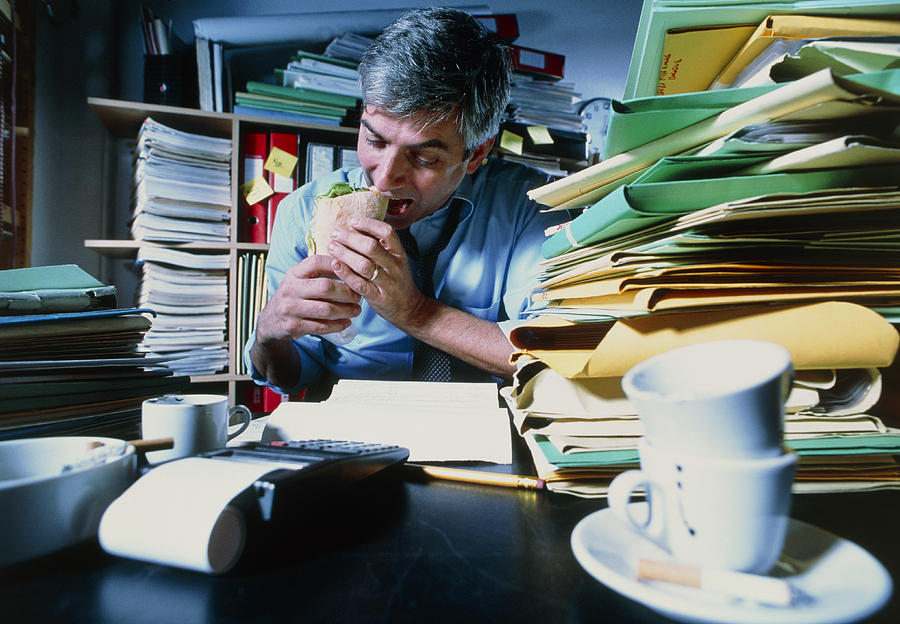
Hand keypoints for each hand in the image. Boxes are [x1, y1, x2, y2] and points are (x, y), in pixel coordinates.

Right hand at [254, 254, 361, 344]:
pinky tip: (346, 322)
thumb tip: (348, 265)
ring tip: (356, 310)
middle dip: (346, 292)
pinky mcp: (293, 326)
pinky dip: (337, 325)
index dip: (336, 265)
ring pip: (326, 309)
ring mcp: (290, 308)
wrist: (270, 322)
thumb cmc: (292, 297)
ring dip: (345, 310)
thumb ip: (317, 273)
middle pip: (325, 287)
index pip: (316, 262)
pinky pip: (321, 326)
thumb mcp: (298, 280)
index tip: (352, 271)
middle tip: (358, 296)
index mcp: (294, 274)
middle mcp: (290, 289)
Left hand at [326, 216, 429, 330]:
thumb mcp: (395, 262)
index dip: (369, 224)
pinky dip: (346, 274)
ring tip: (331, 246)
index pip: (387, 232)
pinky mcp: (379, 298)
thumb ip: (381, 248)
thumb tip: (355, 229)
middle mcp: (396, 267)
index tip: (352, 221)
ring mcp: (388, 283)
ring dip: (345, 254)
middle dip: (350, 238)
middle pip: (371, 247)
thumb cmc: (397, 282)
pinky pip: (360, 284)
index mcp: (400, 254)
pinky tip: (335, 265)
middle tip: (335, 233)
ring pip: (364, 265)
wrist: (410, 309)